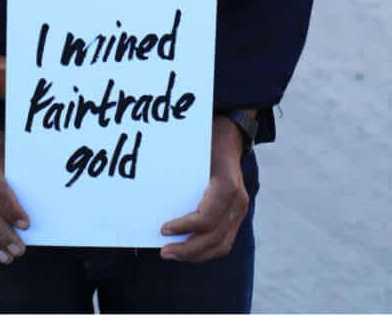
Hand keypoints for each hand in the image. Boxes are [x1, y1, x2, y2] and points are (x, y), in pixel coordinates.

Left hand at [159, 116, 249, 262]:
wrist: (231, 137)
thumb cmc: (209, 142)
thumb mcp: (196, 150)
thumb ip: (180, 169)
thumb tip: (151, 184)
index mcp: (227, 186)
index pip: (207, 218)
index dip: (184, 227)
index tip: (163, 229)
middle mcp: (237, 201)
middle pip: (215, 237)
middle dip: (188, 249)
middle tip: (164, 251)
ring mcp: (239, 210)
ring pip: (221, 244)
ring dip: (196, 254)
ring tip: (173, 253)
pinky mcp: (237, 215)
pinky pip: (224, 240)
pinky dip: (206, 249)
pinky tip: (188, 249)